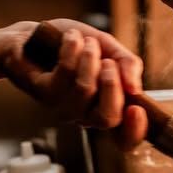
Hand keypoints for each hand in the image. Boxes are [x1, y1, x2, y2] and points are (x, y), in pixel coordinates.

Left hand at [2, 19, 147, 147]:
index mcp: (106, 106)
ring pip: (85, 89)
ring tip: (86, 42)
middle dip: (112, 84)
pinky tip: (71, 38)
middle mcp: (85, 114)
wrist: (35, 34)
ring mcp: (63, 107)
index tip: (137, 109)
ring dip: (90, 57)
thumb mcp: (110, 48)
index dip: (135, 130)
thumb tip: (136, 88)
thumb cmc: (74, 45)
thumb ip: (128, 64)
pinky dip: (73, 48)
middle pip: (108, 118)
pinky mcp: (44, 93)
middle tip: (107, 62)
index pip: (124, 137)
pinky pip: (65, 73)